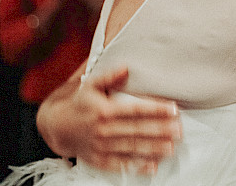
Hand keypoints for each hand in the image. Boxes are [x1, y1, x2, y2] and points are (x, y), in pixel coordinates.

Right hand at [39, 67, 181, 173]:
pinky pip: (120, 165)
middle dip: (160, 130)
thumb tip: (126, 68)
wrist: (56, 125)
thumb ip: (109, 76)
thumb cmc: (78, 102)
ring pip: (132, 148)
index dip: (155, 109)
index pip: (135, 110)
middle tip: (179, 130)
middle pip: (137, 130)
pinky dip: (137, 167)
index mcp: (104, 110)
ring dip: (153, 148)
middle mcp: (104, 129)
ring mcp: (102, 146)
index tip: (173, 109)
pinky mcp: (99, 160)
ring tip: (171, 147)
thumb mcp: (90, 84)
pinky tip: (152, 165)